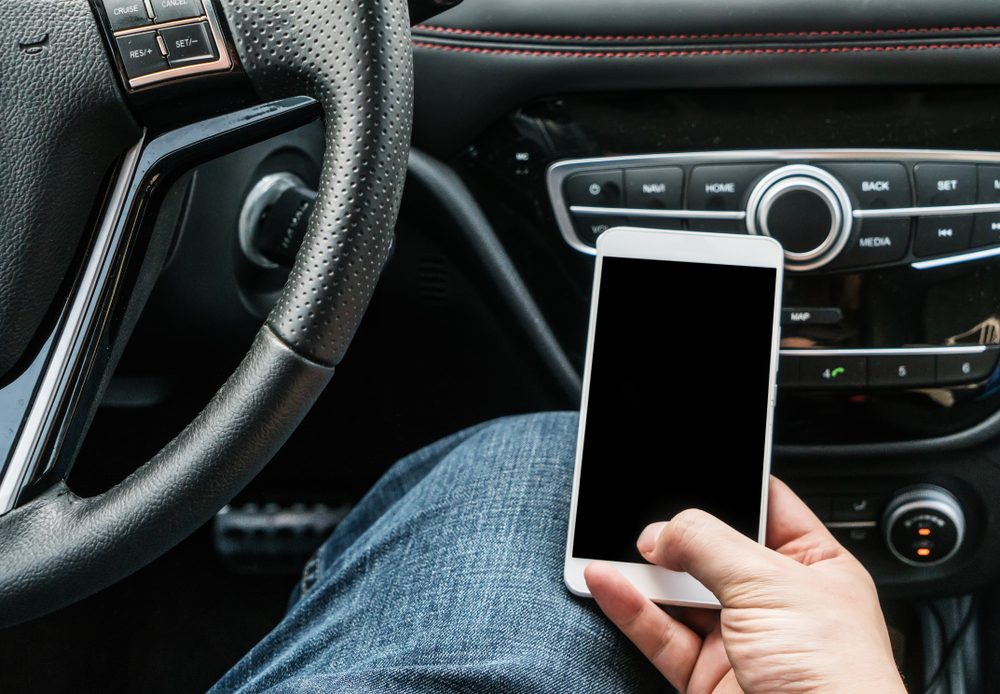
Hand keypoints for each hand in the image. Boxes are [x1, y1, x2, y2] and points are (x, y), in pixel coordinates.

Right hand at [584, 477, 905, 693]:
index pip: (765, 506)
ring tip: (606, 545)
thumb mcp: (770, 583)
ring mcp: (739, 639)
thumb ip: (708, 544)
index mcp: (812, 565)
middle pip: (710, 549)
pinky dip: (628, 608)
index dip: (726, 485)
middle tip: (640, 513)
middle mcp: (775, 600)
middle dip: (672, 533)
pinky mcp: (708, 677)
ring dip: (641, 570)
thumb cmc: (839, 678)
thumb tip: (660, 531)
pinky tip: (603, 581)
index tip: (684, 462)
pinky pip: (660, 634)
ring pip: (678, 593)